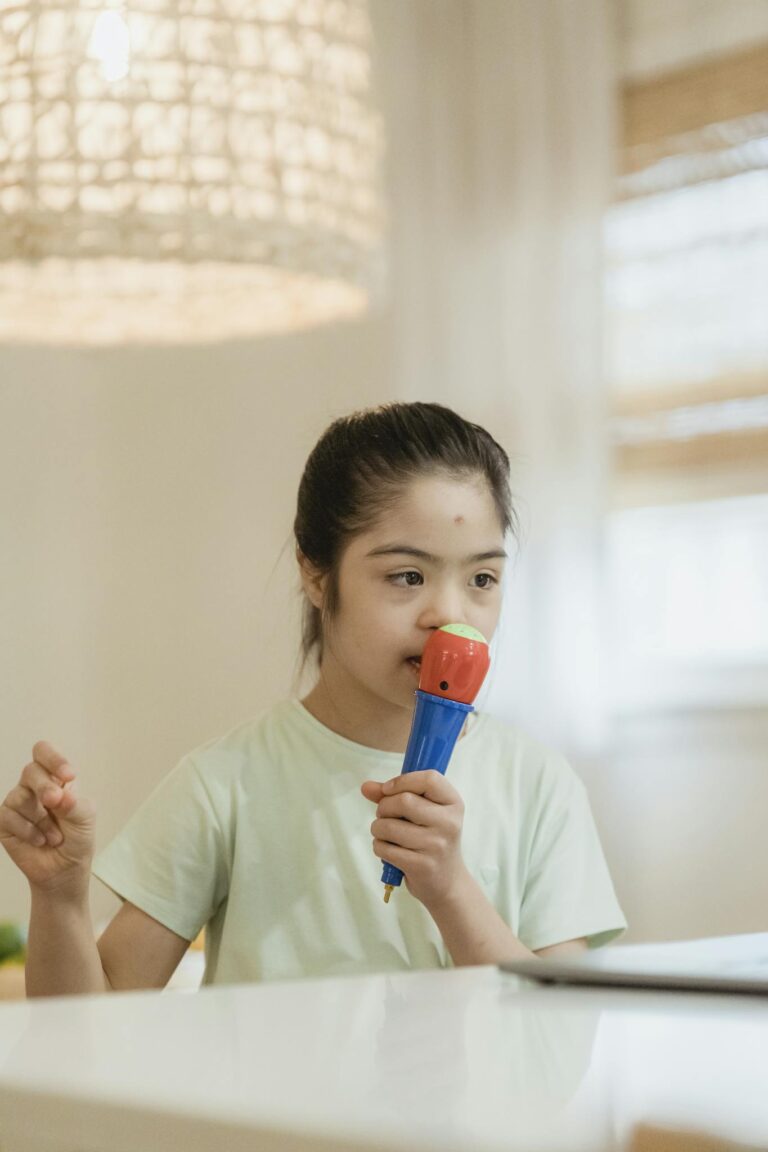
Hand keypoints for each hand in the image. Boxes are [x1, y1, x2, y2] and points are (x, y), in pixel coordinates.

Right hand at [0, 742, 94, 895]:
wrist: (65, 869)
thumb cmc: (77, 838)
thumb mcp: (85, 817)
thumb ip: (74, 804)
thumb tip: (59, 796)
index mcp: (55, 777)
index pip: (44, 752)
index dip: (53, 759)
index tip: (68, 776)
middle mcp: (34, 785)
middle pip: (30, 770)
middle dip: (44, 787)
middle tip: (55, 803)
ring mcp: (17, 802)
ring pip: (20, 796)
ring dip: (41, 819)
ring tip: (54, 837)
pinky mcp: (5, 821)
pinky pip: (8, 816)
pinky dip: (28, 830)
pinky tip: (39, 841)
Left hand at [361, 770, 467, 908]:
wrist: (447, 882)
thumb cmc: (431, 840)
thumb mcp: (423, 813)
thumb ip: (395, 795)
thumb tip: (366, 787)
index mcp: (453, 803)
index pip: (430, 778)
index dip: (402, 781)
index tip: (388, 790)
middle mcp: (449, 822)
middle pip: (404, 800)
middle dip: (384, 807)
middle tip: (385, 816)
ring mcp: (436, 845)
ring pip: (388, 825)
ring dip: (377, 828)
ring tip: (386, 834)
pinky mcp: (422, 865)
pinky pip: (384, 848)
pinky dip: (379, 846)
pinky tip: (390, 850)